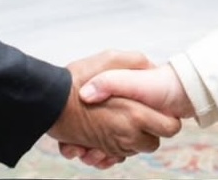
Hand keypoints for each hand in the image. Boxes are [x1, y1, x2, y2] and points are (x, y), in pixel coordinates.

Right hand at [48, 50, 181, 167]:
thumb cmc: (78, 78)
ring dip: (127, 141)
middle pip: (152, 143)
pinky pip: (112, 157)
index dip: (166, 117)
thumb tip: (150, 66)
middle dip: (147, 132)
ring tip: (114, 121)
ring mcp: (112, 145)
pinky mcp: (96, 151)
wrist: (47, 100)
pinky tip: (102, 135)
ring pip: (132, 151)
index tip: (157, 109)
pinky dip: (109, 150)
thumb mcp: (111, 59)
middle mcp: (127, 135)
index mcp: (136, 114)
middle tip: (137, 114)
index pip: (170, 127)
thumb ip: (136, 62)